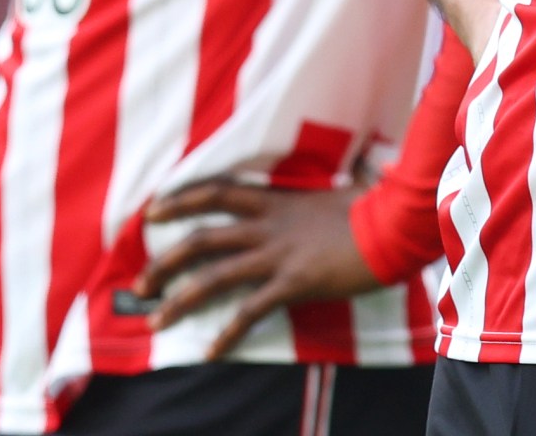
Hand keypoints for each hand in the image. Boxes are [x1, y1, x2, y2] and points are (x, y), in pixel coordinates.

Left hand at [136, 181, 380, 358]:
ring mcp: (278, 255)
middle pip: (202, 239)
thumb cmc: (372, 207)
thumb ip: (320, 193)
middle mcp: (268, 226)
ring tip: (156, 320)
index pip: (216, 193)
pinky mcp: (293, 283)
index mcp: (275, 201)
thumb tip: (334, 183)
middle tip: (141, 282)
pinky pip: (250, 311)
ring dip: (180, 300)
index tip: (152, 212)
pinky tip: (211, 352)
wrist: (394, 225)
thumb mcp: (337, 192)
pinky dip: (227, 334)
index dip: (180, 200)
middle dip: (165, 261)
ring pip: (214, 276)